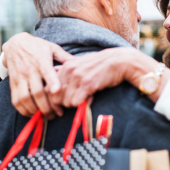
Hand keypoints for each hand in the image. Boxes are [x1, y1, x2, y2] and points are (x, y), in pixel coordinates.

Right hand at [2, 33, 72, 116]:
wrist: (15, 43)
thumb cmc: (37, 47)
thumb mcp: (52, 48)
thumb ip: (65, 57)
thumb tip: (80, 64)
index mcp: (41, 61)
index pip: (47, 72)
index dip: (52, 83)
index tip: (58, 92)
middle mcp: (29, 70)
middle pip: (37, 92)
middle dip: (46, 106)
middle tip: (55, 114)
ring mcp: (20, 77)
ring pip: (25, 98)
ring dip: (35, 110)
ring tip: (45, 116)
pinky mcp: (13, 83)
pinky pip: (15, 100)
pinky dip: (23, 110)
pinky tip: (31, 114)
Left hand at [48, 47, 167, 107]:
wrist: (120, 61)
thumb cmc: (101, 66)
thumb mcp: (81, 64)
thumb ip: (67, 72)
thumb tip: (54, 81)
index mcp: (65, 66)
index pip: (49, 88)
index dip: (52, 100)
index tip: (59, 107)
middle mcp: (69, 70)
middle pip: (55, 97)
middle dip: (61, 106)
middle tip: (69, 108)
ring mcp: (78, 77)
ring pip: (66, 102)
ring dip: (74, 105)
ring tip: (85, 99)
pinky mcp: (87, 84)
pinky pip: (76, 103)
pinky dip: (82, 104)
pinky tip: (91, 98)